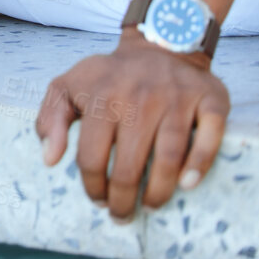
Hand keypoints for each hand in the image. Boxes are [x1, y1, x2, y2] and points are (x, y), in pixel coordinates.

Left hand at [36, 30, 228, 222]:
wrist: (160, 44)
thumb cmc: (110, 75)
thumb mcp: (68, 86)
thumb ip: (50, 118)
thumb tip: (49, 159)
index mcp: (102, 98)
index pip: (91, 157)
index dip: (92, 186)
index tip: (97, 200)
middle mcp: (139, 99)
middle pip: (128, 165)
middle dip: (122, 200)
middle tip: (122, 215)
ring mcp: (176, 99)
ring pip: (167, 157)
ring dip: (158, 191)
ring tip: (150, 205)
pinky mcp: (210, 100)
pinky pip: (209, 136)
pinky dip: (200, 163)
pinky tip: (187, 184)